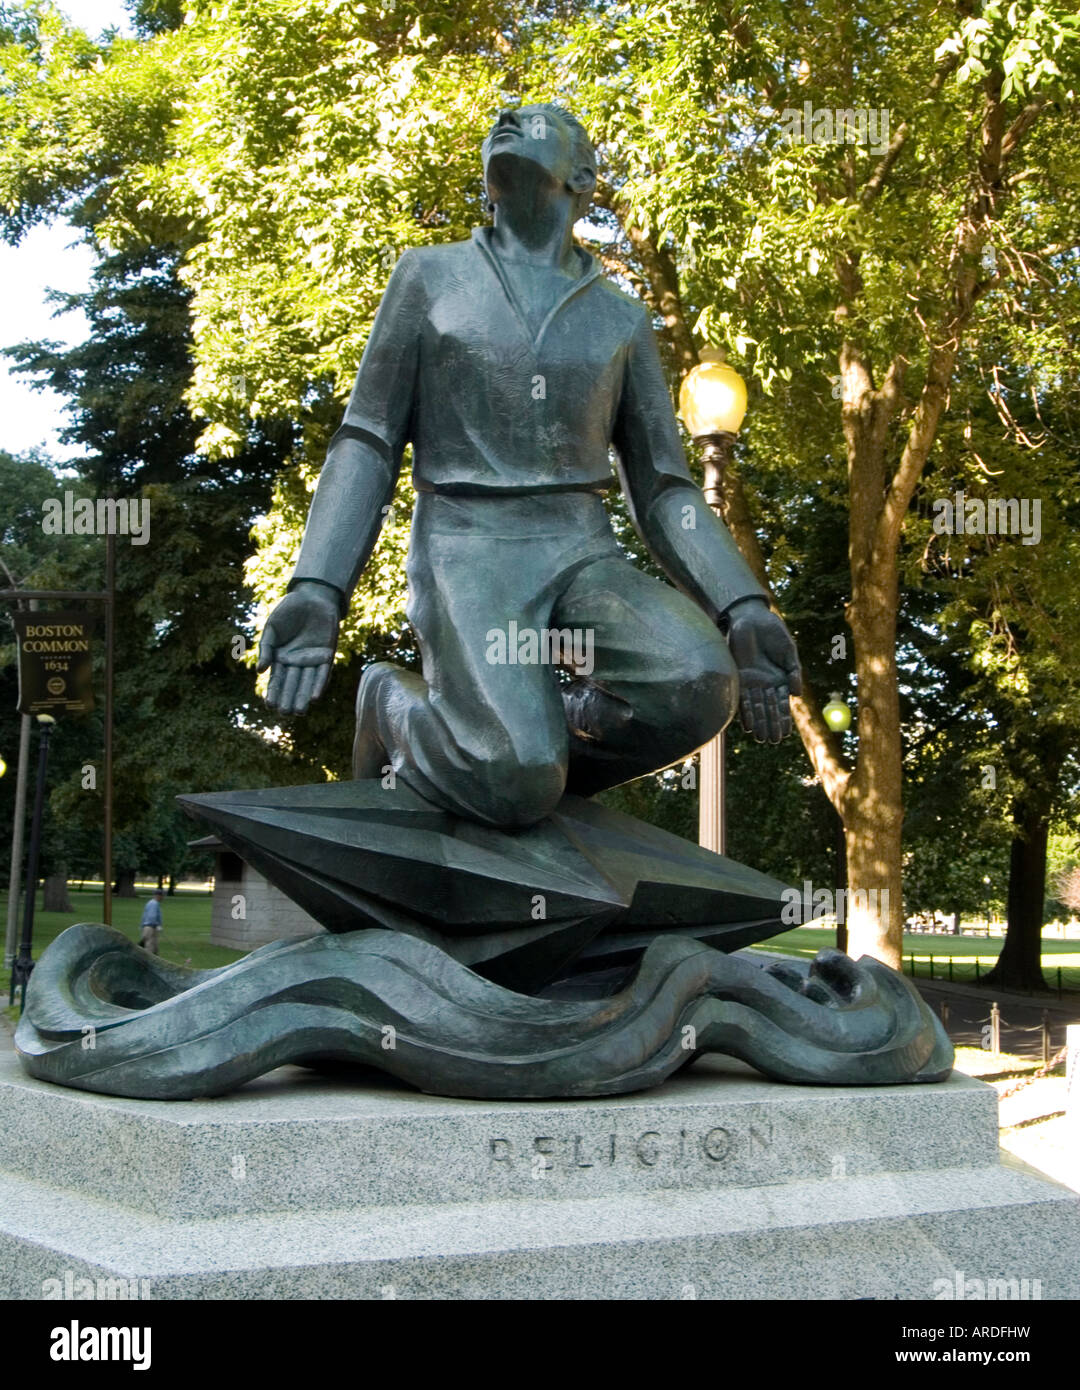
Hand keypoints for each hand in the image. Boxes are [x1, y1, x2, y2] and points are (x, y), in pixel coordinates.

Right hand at [257, 582, 340, 714]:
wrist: (312, 597)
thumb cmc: (288, 611)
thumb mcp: (272, 629)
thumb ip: (266, 649)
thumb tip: (260, 671)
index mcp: (281, 657)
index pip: (276, 679)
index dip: (273, 692)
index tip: (269, 705)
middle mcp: (296, 662)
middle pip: (291, 684)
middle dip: (288, 699)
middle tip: (284, 713)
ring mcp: (312, 660)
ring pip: (306, 682)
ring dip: (302, 697)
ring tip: (299, 712)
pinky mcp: (326, 655)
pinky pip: (322, 673)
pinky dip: (318, 684)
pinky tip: (314, 697)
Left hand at [724, 598, 802, 743]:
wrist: (752, 619)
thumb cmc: (774, 633)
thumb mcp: (789, 651)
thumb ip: (794, 672)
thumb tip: (797, 694)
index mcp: (780, 679)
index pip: (782, 704)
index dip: (784, 719)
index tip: (785, 734)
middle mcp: (765, 684)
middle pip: (769, 709)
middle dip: (771, 725)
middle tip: (772, 741)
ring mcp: (752, 682)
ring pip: (756, 707)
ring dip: (759, 723)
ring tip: (761, 738)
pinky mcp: (739, 677)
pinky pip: (742, 698)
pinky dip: (746, 712)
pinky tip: (748, 724)